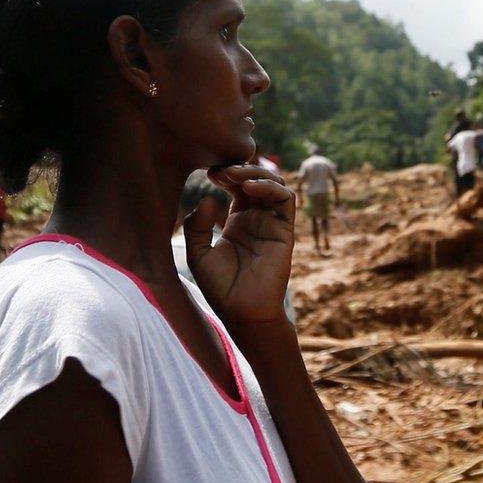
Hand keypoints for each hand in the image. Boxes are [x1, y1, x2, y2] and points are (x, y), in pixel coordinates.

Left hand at [185, 164, 294, 325]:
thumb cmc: (220, 288)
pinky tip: (250, 188)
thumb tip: (208, 198)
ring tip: (235, 175)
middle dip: (239, 170)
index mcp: (237, 222)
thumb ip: (197, 227)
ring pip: (273, 185)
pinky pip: (285, 201)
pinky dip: (271, 188)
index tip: (210, 172)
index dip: (226, 175)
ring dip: (256, 174)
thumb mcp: (198, 254)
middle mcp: (256, 220)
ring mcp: (271, 224)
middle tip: (221, 169)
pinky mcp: (284, 232)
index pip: (236, 187)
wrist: (242, 313)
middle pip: (255, 181)